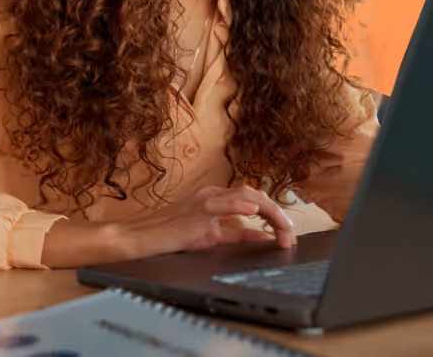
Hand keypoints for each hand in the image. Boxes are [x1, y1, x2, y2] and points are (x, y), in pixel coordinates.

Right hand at [40, 185, 294, 267]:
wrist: (142, 239)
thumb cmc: (171, 237)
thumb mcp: (211, 238)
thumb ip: (236, 237)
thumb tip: (262, 237)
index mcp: (217, 198)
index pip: (254, 201)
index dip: (274, 215)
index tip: (287, 234)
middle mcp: (214, 193)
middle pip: (255, 195)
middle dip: (277, 214)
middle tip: (290, 234)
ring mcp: (205, 199)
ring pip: (245, 196)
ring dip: (268, 211)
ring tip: (284, 226)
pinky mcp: (197, 209)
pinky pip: (223, 204)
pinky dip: (241, 205)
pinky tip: (254, 212)